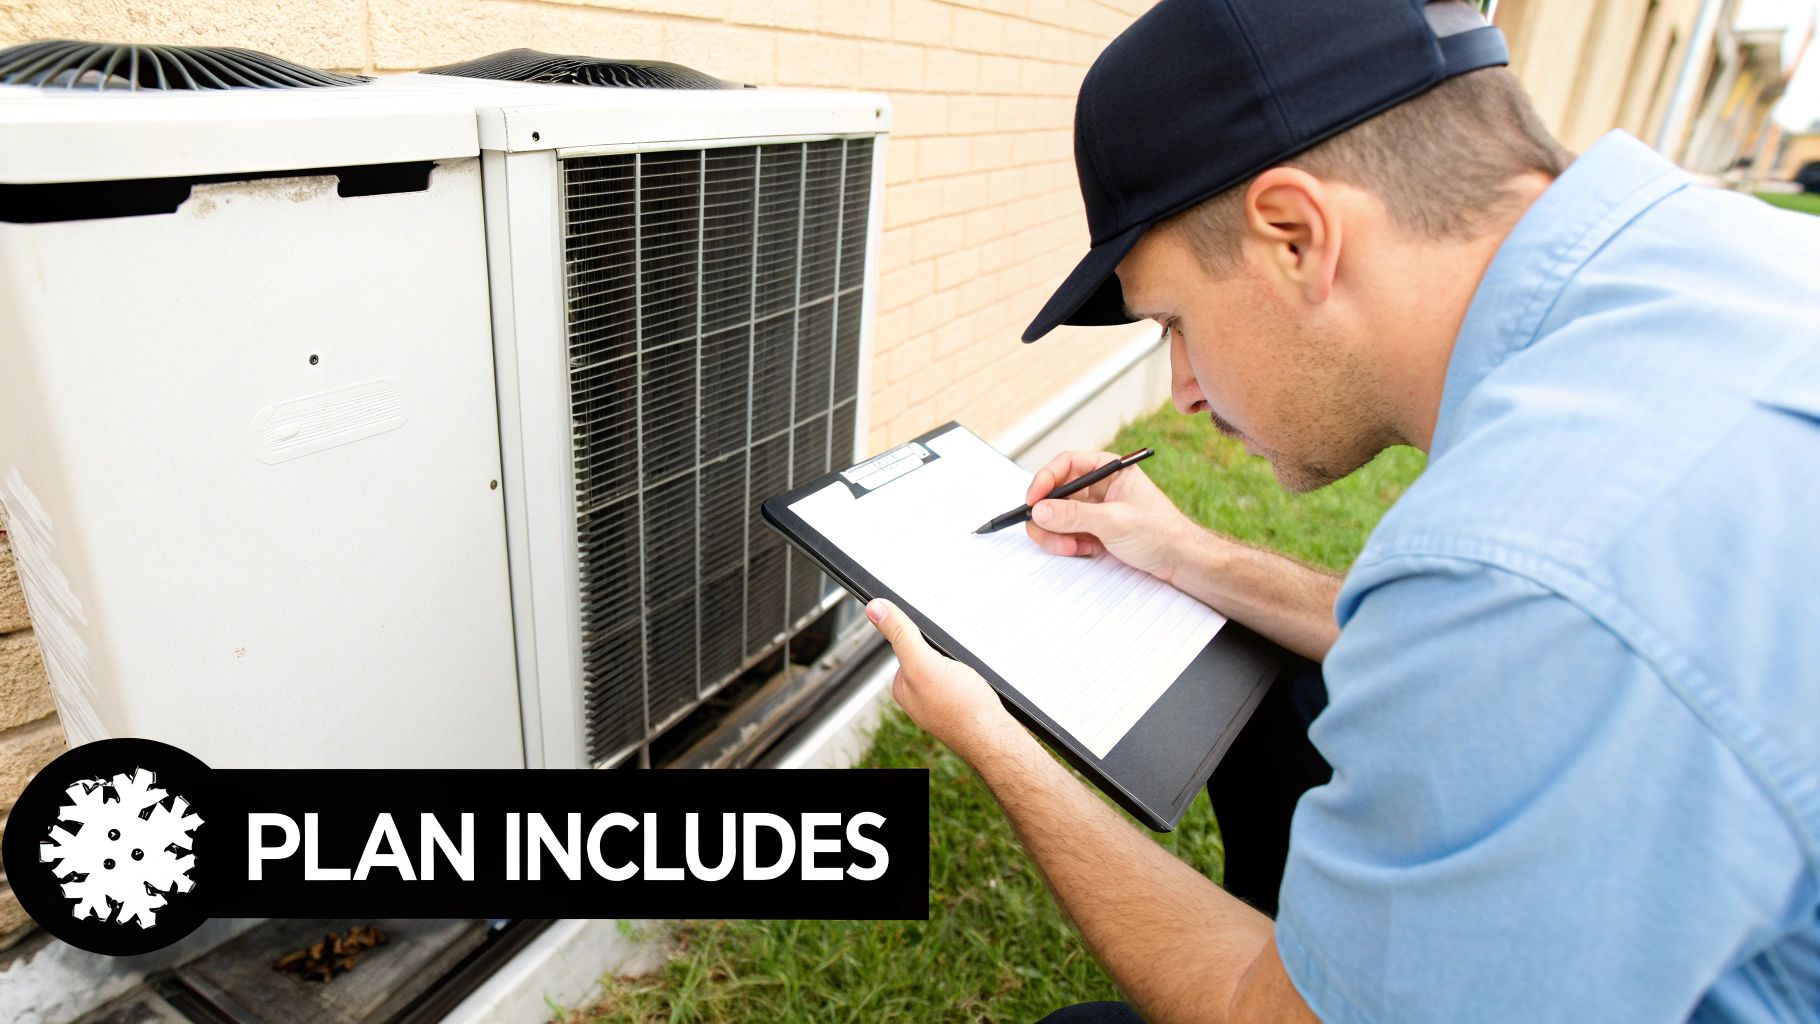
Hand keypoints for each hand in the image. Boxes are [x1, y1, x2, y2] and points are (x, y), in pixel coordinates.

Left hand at [865, 598, 1020, 761]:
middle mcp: (921, 696)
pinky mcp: (966, 706)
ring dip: (964, 661)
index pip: (908, 645)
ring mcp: (944, 703)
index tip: (938, 639)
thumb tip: (875, 608)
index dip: (924, 635)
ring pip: (952, 666)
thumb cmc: (961, 708)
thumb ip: (901, 635)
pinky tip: (982, 684)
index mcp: (904, 686)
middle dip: (947, 648)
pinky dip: (976, 675)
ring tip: (972, 673)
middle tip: (959, 657)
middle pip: (931, 654)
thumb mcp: (923, 663)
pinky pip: (968, 680)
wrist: (996, 739)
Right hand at [1023, 450, 1194, 581]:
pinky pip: (1065, 532)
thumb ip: (1075, 515)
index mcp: (1108, 469)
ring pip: (1055, 515)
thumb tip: (1040, 509)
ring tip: (1074, 548)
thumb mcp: (1114, 521)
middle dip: (1049, 516)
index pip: (1066, 464)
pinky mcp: (1092, 528)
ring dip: (1057, 534)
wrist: (1180, 560)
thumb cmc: (1160, 532)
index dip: (1045, 479)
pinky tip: (1087, 550)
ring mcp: (1093, 508)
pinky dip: (1068, 543)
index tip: (1033, 500)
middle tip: (1049, 533)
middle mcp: (1098, 485)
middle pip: (1055, 492)